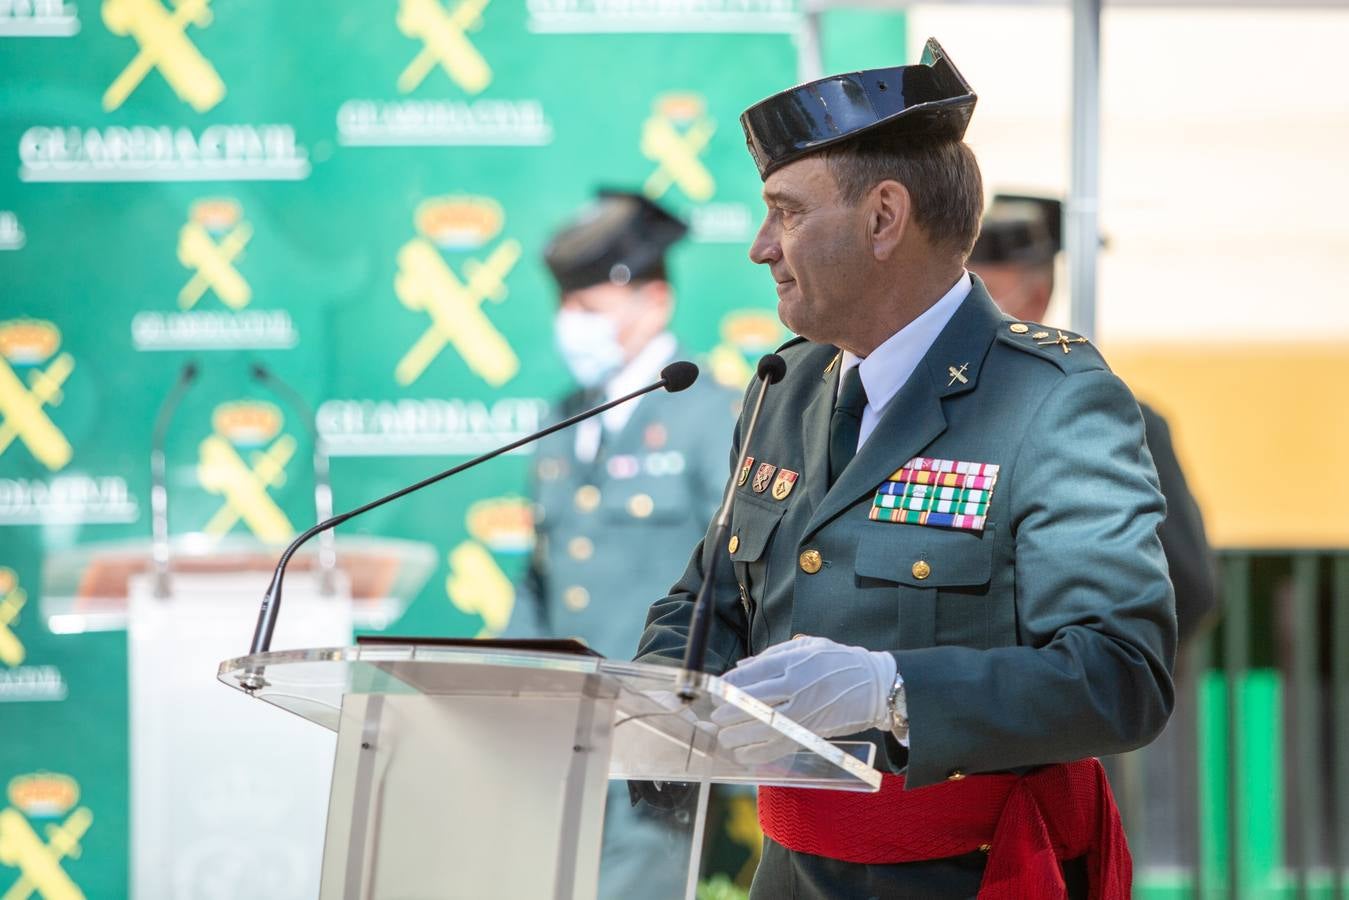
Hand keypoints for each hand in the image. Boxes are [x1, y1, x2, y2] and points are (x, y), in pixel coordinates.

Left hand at [710, 636, 896, 764]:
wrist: (874, 686)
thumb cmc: (838, 661)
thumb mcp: (807, 646)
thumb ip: (772, 656)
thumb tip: (741, 667)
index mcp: (795, 663)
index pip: (754, 674)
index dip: (730, 684)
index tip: (716, 690)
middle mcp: (798, 689)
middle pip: (755, 703)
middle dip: (730, 713)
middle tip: (715, 717)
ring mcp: (805, 714)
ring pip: (764, 730)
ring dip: (739, 737)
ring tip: (724, 737)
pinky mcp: (811, 733)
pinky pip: (781, 747)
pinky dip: (760, 754)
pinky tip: (744, 755)